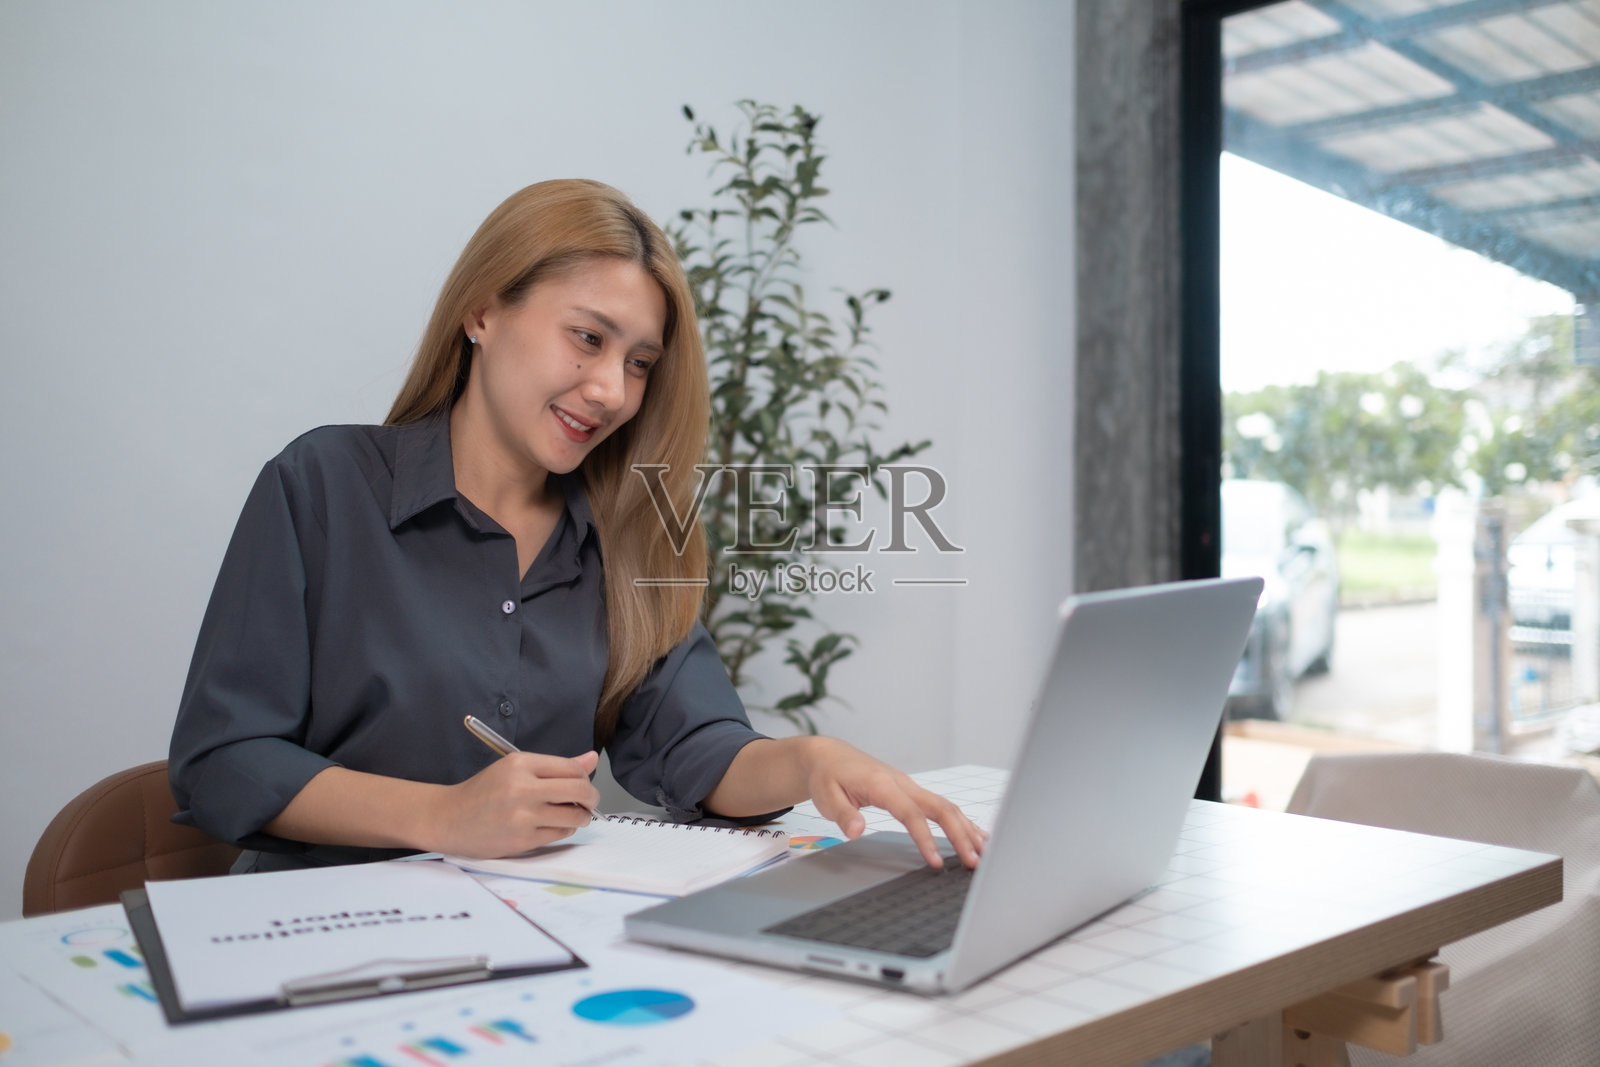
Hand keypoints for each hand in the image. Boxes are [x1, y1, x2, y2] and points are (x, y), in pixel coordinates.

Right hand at [427, 750, 600, 857]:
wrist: (448, 818)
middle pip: (579, 790)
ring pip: (574, 815)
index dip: (585, 777)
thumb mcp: (514, 769)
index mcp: (520, 764)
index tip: (584, 783)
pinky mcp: (521, 840)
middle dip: (591, 797)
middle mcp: (522, 788)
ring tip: (573, 814)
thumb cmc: (483, 792)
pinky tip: (554, 825)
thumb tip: (592, 758)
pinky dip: (564, 829)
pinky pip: (559, 834)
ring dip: (581, 816)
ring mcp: (522, 816)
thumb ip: (555, 766)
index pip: (571, 768)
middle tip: (589, 801)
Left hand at [803, 739, 985, 868]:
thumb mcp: (826, 796)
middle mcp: (902, 783)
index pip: (911, 814)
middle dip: (960, 835)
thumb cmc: (828, 777)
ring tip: (984, 852)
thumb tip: (856, 831)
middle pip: (940, 808)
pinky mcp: (911, 791)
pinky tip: (976, 834)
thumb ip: (842, 814)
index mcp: (883, 784)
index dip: (925, 838)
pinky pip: (941, 806)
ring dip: (967, 828)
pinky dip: (960, 820)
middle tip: (974, 862)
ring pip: (946, 806)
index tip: (936, 862)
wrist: (829, 756)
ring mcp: (910, 786)